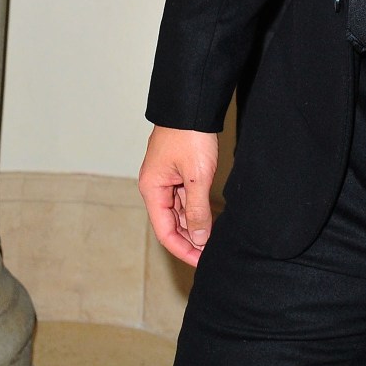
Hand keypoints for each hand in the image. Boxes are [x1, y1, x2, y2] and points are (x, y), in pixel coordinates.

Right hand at [138, 126, 218, 267]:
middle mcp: (155, 185)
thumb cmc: (191, 135)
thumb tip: (199, 239)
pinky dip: (196, 208)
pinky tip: (212, 217)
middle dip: (190, 238)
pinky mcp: (178, 168)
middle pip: (171, 222)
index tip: (200, 262)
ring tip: (214, 239)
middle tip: (211, 253)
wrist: (194, 103)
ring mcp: (167, 177)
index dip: (183, 249)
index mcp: (152, 188)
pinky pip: (185, 196)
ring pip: (179, 210)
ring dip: (194, 224)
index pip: (164, 231)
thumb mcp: (197, 176)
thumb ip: (196, 210)